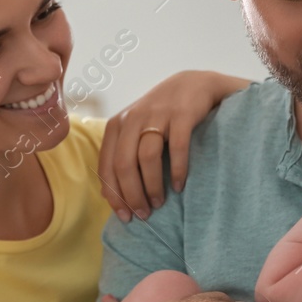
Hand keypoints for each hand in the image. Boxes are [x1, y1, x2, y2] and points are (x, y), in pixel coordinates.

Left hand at [100, 70, 249, 221]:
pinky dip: (177, 170)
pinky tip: (179, 186)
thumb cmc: (161, 116)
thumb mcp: (135, 131)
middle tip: (144, 214)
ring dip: (153, 186)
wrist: (194, 84)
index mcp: (116, 125)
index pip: (107, 166)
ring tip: (159, 203)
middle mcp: (133, 118)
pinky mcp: (182, 114)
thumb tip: (107, 194)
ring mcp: (157, 115)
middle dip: (132, 194)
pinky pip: (177, 148)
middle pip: (124, 164)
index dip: (114, 195)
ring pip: (147, 157)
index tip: (124, 216)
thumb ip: (120, 156)